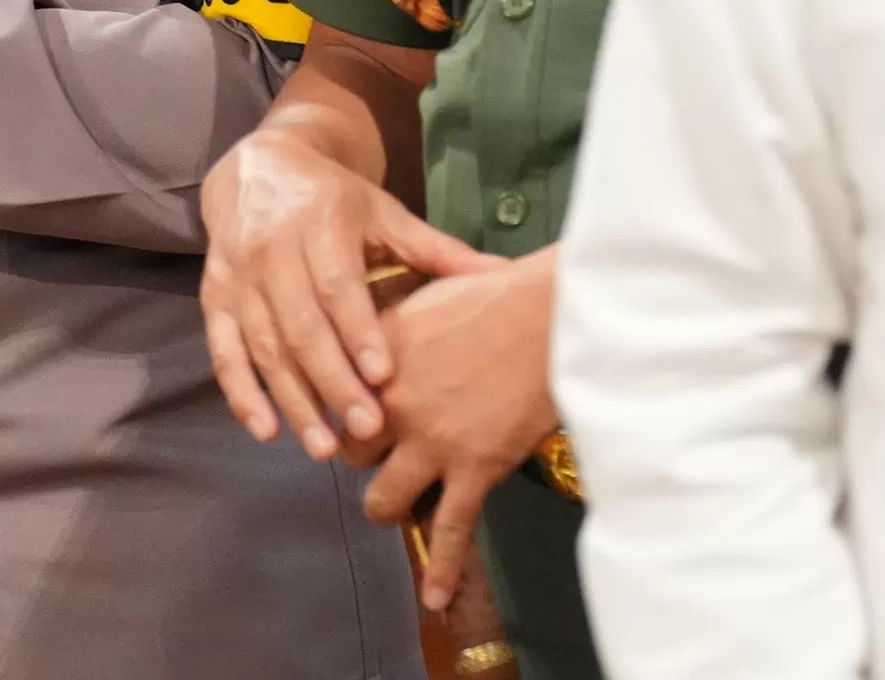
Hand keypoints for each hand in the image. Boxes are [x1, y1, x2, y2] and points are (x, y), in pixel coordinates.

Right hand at [200, 122, 485, 459]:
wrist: (259, 165)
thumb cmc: (333, 199)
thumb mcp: (383, 212)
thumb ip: (436, 250)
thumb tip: (500, 273)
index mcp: (318, 223)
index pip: (336, 284)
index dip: (357, 331)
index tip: (383, 376)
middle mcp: (271, 248)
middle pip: (299, 324)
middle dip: (331, 380)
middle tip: (365, 430)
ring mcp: (237, 275)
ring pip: (263, 345)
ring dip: (291, 399)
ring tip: (323, 447)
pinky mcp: (213, 296)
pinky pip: (223, 349)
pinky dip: (240, 392)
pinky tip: (265, 430)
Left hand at [356, 247, 565, 612]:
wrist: (551, 314)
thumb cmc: (500, 292)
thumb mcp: (429, 288)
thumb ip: (399, 318)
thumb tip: (386, 327)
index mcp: (378, 354)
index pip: (333, 394)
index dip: (339, 408)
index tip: (344, 414)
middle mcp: (393, 402)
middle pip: (349, 450)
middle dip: (361, 456)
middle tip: (378, 455)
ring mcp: (432, 441)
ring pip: (384, 497)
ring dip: (387, 504)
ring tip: (395, 506)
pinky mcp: (473, 469)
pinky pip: (452, 530)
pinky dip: (442, 568)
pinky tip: (434, 597)